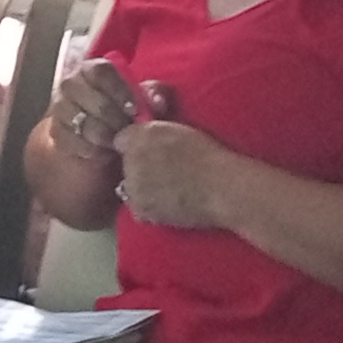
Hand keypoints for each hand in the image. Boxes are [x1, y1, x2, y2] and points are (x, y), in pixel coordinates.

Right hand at [46, 56, 156, 161]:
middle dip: (113, 117)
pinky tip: (105, 153)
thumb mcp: (148, 103)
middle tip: (129, 130)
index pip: (99, 71)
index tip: (134, 109)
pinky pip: (73, 141)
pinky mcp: (57, 134)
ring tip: (120, 143)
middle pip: (88, 96)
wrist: (102, 146)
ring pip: (82, 121)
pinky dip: (92, 150)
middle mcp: (71, 85)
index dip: (118, 89)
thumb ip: (156, 95)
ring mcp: (61, 109)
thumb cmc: (127, 118)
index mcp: (92, 70)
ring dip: (105, 135)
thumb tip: (156, 100)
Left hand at [112, 116, 239, 229]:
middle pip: (126, 165)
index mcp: (141, 135)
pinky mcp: (140, 208)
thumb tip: (142, 139)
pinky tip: (170, 207)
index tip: (150, 155)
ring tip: (170, 193)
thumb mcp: (180, 131)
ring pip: (129, 188)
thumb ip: (154, 133)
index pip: (122, 140)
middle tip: (165, 175)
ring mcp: (133, 184)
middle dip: (139, 169)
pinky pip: (138, 210)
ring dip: (143, 191)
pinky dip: (150, 211)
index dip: (136, 148)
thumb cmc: (210, 157)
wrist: (221, 187)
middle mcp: (131, 158)